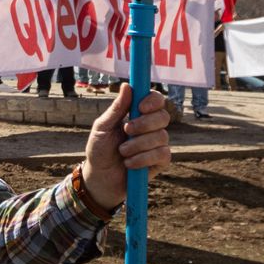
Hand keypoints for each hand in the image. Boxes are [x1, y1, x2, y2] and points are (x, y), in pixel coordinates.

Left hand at [79, 85, 171, 209]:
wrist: (100, 178)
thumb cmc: (100, 149)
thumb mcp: (102, 127)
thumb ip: (117, 108)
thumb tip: (127, 85)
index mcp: (137, 114)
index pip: (155, 99)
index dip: (152, 100)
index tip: (140, 107)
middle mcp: (150, 126)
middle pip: (163, 116)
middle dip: (144, 124)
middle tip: (126, 130)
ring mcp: (157, 143)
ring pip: (161, 136)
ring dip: (138, 145)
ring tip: (122, 152)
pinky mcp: (160, 161)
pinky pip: (162, 154)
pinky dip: (143, 159)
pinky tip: (130, 164)